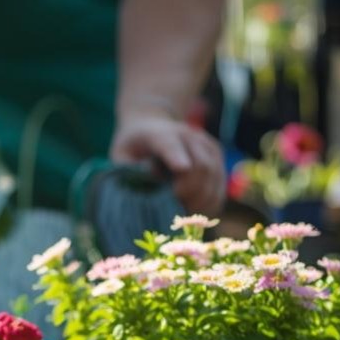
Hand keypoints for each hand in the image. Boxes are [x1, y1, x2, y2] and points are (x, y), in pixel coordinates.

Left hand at [110, 114, 225, 215]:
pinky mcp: (216, 160)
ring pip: (214, 177)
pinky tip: (195, 213)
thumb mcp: (120, 156)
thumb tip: (150, 184)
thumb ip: (128, 169)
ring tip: (183, 213)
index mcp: (159, 133)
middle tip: (174, 207)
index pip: (169, 143)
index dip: (176, 155)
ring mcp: (206, 147)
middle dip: (189, 191)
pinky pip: (219, 187)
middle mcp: (188, 136)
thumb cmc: (133, 148)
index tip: (180, 168)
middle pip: (200, 166)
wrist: (151, 126)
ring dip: (200, 201)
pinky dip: (209, 204)